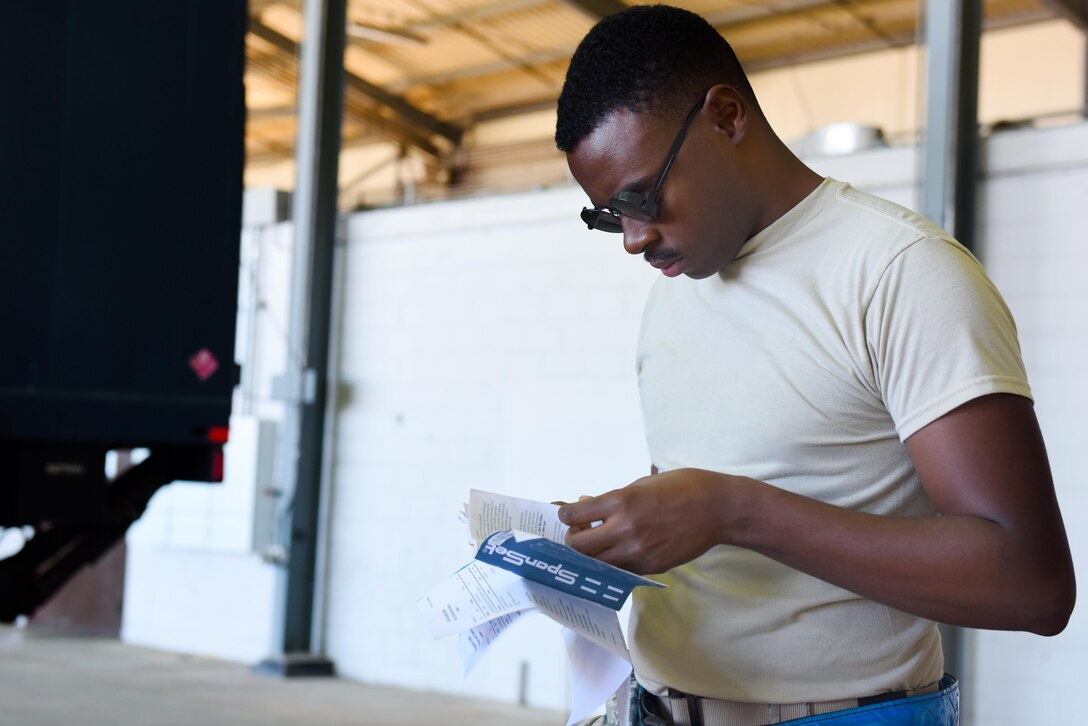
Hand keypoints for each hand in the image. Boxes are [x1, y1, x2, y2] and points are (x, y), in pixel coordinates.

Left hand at [558, 468, 747, 574]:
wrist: (718, 509)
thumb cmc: (682, 487)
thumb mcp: (643, 483)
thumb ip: (614, 498)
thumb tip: (587, 504)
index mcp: (621, 502)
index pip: (575, 516)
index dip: (566, 516)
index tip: (568, 515)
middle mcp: (625, 529)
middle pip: (578, 546)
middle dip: (574, 539)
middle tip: (580, 532)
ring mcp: (638, 552)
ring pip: (597, 564)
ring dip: (591, 555)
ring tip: (599, 544)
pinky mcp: (650, 567)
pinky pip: (620, 570)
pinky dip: (614, 562)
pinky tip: (619, 551)